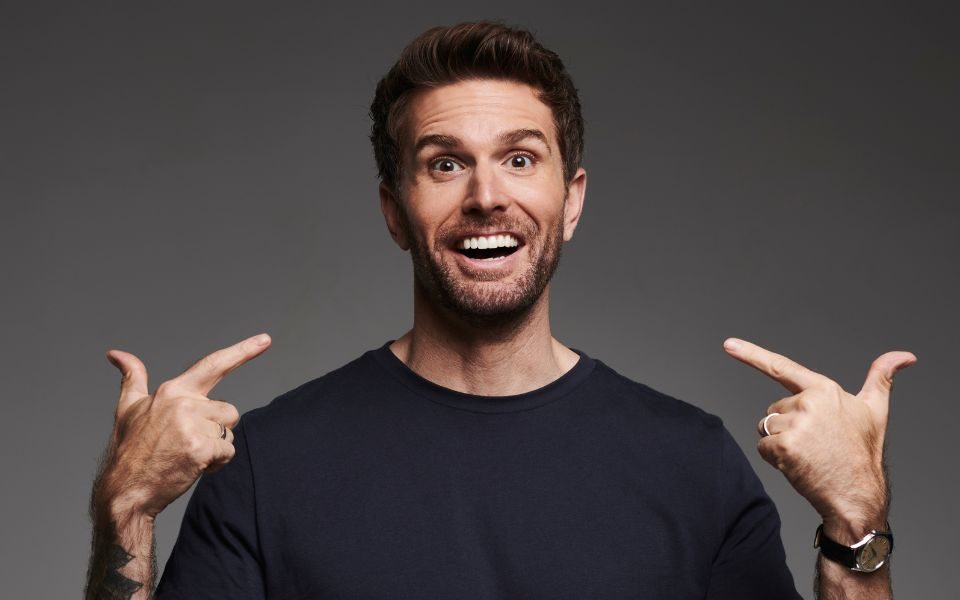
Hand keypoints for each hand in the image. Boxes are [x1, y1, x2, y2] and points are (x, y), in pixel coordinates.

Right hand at [99, 334, 271, 518]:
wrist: (125, 491)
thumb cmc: (129, 450)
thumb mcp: (128, 407)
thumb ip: (132, 376)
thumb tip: (117, 354)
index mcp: (172, 391)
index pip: (213, 364)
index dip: (243, 351)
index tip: (265, 339)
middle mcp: (184, 403)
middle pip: (228, 411)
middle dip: (216, 430)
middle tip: (185, 443)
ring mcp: (192, 425)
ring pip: (229, 432)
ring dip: (216, 447)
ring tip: (186, 454)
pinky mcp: (201, 448)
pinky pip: (228, 452)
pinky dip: (216, 463)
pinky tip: (192, 466)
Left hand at [723, 338, 914, 538]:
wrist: (857, 493)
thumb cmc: (862, 451)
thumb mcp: (875, 409)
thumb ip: (882, 377)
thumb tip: (905, 355)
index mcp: (825, 390)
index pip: (782, 367)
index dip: (751, 354)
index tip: (728, 344)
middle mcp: (808, 403)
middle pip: (774, 409)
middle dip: (788, 425)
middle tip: (815, 442)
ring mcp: (795, 425)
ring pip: (766, 427)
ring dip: (780, 441)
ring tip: (808, 453)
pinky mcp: (784, 446)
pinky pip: (763, 446)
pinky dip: (775, 458)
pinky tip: (799, 464)